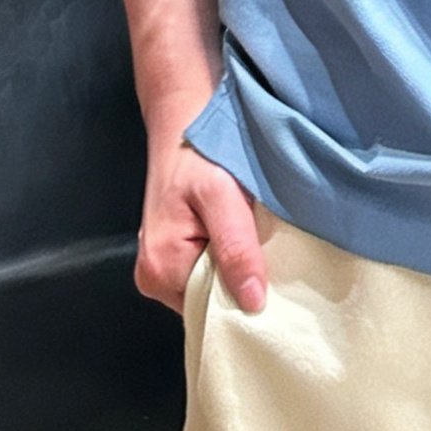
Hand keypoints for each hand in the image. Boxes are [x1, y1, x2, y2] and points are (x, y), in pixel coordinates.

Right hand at [136, 133, 266, 316]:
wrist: (183, 118)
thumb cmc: (200, 150)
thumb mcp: (222, 196)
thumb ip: (236, 248)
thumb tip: (253, 303)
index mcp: (160, 270)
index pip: (210, 312)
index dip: (244, 302)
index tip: (277, 292)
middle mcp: (153, 276)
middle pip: (209, 301)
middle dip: (241, 286)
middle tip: (274, 264)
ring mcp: (161, 264)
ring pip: (210, 285)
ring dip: (237, 269)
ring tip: (260, 246)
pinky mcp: (173, 251)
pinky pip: (207, 268)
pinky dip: (229, 257)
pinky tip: (245, 239)